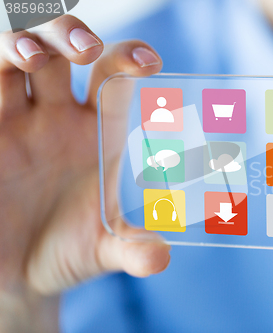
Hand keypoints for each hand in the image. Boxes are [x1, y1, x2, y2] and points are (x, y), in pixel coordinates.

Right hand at [0, 15, 169, 330]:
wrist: (17, 275)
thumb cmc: (66, 252)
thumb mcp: (102, 251)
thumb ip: (132, 249)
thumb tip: (161, 258)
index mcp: (96, 132)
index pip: (113, 77)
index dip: (129, 58)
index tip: (151, 63)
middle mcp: (55, 116)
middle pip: (61, 50)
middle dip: (69, 34)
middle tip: (85, 48)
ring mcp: (13, 120)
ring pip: (11, 57)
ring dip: (20, 43)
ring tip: (32, 56)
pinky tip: (0, 78)